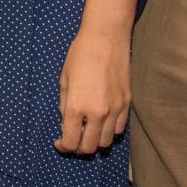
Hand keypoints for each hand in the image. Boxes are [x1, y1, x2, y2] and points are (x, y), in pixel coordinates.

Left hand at [55, 22, 130, 155]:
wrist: (106, 38)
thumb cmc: (80, 55)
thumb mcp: (64, 80)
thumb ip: (65, 106)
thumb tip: (67, 124)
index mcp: (77, 107)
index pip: (71, 142)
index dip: (63, 147)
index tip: (60, 142)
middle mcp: (98, 112)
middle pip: (89, 148)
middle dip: (78, 148)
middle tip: (73, 139)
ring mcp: (115, 109)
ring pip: (107, 142)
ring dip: (96, 141)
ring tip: (88, 131)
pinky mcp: (127, 104)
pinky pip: (119, 129)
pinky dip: (110, 131)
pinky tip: (102, 122)